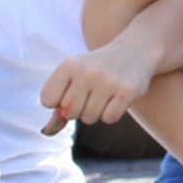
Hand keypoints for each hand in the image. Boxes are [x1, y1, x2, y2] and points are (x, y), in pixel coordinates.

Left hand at [38, 44, 156, 135]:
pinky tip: (117, 98)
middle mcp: (86, 72)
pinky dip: (111, 114)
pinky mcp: (126, 91)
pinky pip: (109, 119)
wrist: (135, 51)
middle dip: (79, 110)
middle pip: (69, 113)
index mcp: (69, 65)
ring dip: (95, 113)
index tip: (71, 91)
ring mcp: (107, 81)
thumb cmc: (98, 69)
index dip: (59, 102)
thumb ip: (58, 102)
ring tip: (105, 94)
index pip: (48, 100)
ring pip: (89, 118)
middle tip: (91, 93)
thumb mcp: (74, 76)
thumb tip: (47, 131)